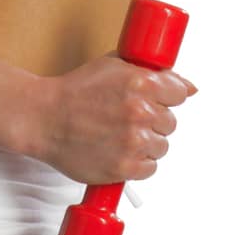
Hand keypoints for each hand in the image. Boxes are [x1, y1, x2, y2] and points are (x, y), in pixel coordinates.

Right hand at [25, 51, 197, 185]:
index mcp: (141, 82)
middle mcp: (140, 111)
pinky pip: (149, 168)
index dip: (164, 97)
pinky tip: (119, 151)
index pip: (178, 94)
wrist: (44, 117)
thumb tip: (189, 88)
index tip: (152, 101)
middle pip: (170, 122)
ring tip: (120, 136)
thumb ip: (154, 73)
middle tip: (127, 119)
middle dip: (153, 121)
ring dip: (146, 143)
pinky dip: (137, 163)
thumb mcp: (115, 66)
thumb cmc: (77, 90)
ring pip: (161, 146)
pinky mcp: (124, 167)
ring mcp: (132, 141)